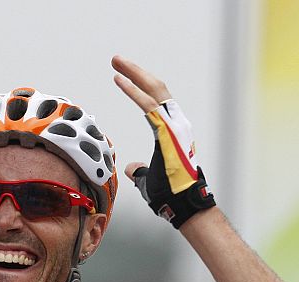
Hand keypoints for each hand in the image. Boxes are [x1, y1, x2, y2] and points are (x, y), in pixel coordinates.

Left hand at [112, 55, 215, 228]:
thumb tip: (131, 169)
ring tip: (116, 61)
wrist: (183, 204)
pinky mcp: (168, 131)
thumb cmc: (169, 195)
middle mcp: (176, 123)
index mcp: (172, 131)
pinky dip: (133, 91)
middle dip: (136, 72)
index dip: (139, 86)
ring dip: (134, 73)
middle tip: (116, 60)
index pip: (155, 100)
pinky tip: (119, 80)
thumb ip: (140, 171)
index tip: (121, 77)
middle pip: (156, 88)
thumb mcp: (148, 181)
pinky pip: (148, 105)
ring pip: (154, 89)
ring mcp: (174, 125)